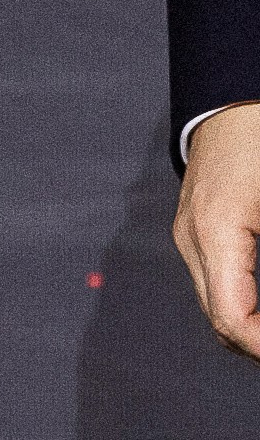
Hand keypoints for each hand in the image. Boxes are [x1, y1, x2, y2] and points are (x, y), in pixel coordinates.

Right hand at [175, 102, 259, 358]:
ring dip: (250, 326)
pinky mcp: (193, 224)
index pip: (232, 320)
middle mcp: (191, 237)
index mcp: (214, 232)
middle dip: (258, 344)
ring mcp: (187, 231)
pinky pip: (214, 281)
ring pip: (215, 305)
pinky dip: (243, 303)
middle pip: (220, 321)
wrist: (232, 94)